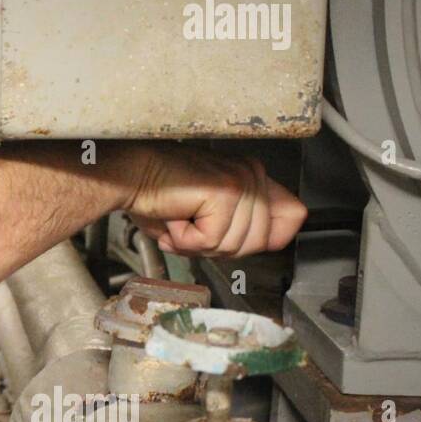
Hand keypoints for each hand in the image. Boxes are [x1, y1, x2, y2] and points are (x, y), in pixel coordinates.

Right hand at [126, 144, 306, 257]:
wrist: (126, 176)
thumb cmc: (155, 194)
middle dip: (219, 248)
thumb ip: (238, 227)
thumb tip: (261, 244)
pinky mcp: (224, 192)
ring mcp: (241, 181)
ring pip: (235, 245)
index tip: (228, 236)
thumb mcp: (206, 215)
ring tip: (179, 220)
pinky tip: (174, 217)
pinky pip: (212, 240)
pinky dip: (185, 240)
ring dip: (198, 244)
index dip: (265, 238)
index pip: (293, 216)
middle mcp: (252, 173)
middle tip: (189, 229)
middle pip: (260, 241)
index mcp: (251, 175)